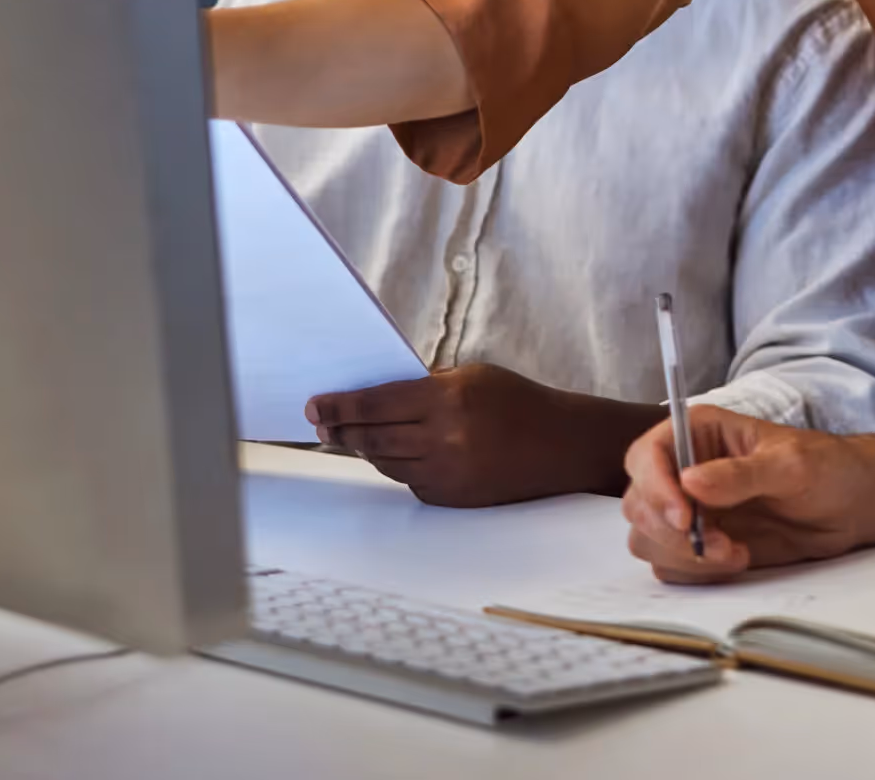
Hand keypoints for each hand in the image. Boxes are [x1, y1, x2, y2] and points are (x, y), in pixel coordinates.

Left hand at [308, 364, 642, 508]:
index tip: (314, 404)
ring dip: (364, 448)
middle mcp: (442, 440)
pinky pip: (408, 481)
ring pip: (384, 462)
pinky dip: (396, 465)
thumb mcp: (472, 376)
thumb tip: (377, 393)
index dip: (339, 405)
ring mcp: (445, 474)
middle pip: (371, 437)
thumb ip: (426, 384)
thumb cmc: (517, 401)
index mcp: (447, 400)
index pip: (375, 403)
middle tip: (321, 422)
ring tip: (350, 436)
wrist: (559, 446)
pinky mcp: (450, 498)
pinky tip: (395, 452)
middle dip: (340, 429)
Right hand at [620, 407, 874, 582]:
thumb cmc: (825, 467)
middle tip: (717, 543)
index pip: (646, 456)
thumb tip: (690, 483)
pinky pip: (672, 565)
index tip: (683, 517)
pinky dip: (696, 571)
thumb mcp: (790, 464)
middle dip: (670, 532)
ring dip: (683, 555)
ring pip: (648, 539)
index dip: (654, 487)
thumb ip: (741, 474)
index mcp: (698, 434)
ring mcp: (690, 510)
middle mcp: (684, 471)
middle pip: (639, 504)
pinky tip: (737, 559)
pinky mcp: (701, 544)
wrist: (850, 506)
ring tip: (732, 553)